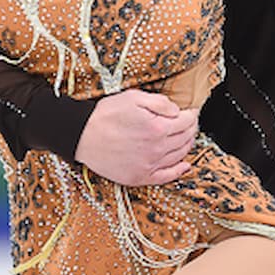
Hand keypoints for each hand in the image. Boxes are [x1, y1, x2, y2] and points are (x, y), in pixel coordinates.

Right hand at [75, 88, 198, 185]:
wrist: (82, 136)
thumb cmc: (105, 115)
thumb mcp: (133, 97)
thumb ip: (160, 102)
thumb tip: (177, 110)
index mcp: (157, 128)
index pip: (186, 122)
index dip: (192, 115)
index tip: (192, 112)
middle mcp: (157, 149)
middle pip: (185, 138)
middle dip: (191, 128)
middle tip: (190, 123)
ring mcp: (149, 165)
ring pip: (179, 156)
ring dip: (187, 145)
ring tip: (186, 137)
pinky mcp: (139, 177)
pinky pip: (166, 177)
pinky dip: (179, 171)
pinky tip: (185, 166)